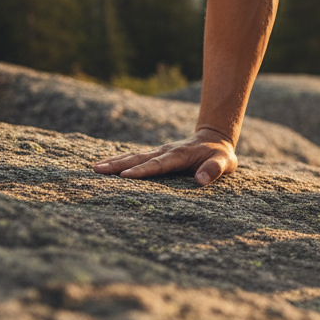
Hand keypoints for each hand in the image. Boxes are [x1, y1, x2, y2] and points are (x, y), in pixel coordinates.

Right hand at [91, 129, 236, 185]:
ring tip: (95, 168)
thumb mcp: (225, 162)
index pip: (159, 164)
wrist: (214, 138)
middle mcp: (165, 152)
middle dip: (119, 164)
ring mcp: (158, 153)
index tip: (125, 176)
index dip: (143, 170)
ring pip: (134, 157)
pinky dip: (119, 161)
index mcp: (179, 155)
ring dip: (115, 162)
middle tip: (98, 170)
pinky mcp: (155, 156)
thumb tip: (200, 180)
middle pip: (139, 159)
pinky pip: (135, 159)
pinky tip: (105, 166)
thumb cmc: (220, 155)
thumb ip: (214, 169)